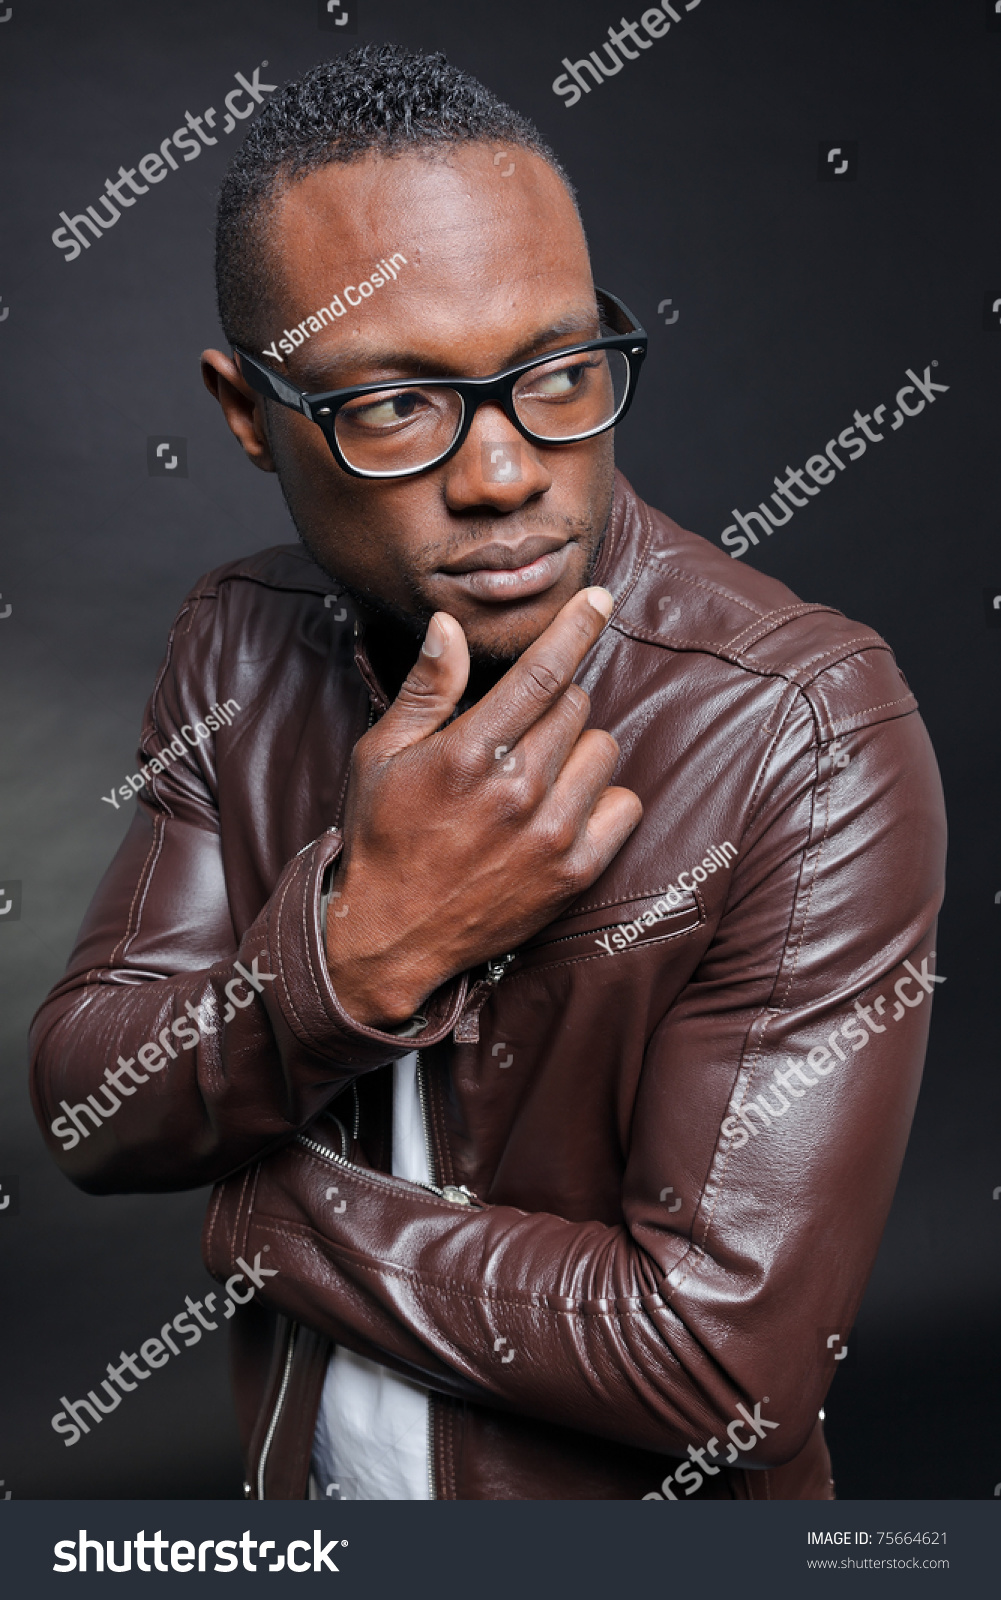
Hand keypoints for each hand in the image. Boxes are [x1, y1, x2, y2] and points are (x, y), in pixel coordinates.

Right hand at [325, 587, 642, 1027]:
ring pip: (603, 749)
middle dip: (552, 705)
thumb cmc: (380, 838)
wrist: (390, 937)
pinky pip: (623, 805)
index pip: (542, 673)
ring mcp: (551, 834)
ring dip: (577, 749)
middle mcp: (518, 790)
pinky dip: (602, 798)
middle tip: (517, 733)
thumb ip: (425, 689)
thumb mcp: (380, 756)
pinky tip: (565, 809)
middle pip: (577, 705)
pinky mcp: (574, 873)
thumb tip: (448, 626)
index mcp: (469, 753)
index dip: (576, 627)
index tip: (601, 599)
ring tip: (538, 774)